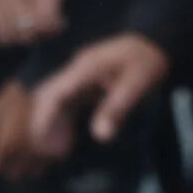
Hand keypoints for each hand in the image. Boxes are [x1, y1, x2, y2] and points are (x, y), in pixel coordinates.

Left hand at [0, 81, 51, 180]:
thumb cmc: (21, 95)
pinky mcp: (60, 154)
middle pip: (12, 174)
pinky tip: (43, 144)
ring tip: (28, 149)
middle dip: (10, 165)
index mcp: (5, 146)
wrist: (55, 85)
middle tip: (13, 150)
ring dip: (28, 166)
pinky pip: (48, 164)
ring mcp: (43, 157)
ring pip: (31, 173)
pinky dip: (44, 159)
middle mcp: (23, 156)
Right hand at [29, 32, 167, 157]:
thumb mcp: (137, 84)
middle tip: (44, 149)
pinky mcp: (86, 82)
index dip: (45, 115)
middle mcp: (77, 70)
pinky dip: (64, 118)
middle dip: (44, 121)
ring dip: (53, 121)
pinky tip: (66, 137)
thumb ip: (117, 108)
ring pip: (57, 99)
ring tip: (54, 148)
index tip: (39, 137)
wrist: (153, 43)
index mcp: (86, 68)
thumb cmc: (148, 61)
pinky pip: (68, 101)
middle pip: (50, 95)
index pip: (56, 92)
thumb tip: (101, 136)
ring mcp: (80, 75)